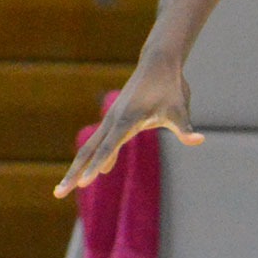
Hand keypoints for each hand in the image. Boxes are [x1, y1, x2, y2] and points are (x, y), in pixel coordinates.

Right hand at [55, 55, 204, 197]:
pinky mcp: (116, 118)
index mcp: (127, 119)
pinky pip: (103, 142)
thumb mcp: (180, 109)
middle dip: (74, 173)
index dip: (97, 165)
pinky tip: (102, 170)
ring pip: (91, 147)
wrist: (159, 63)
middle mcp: (114, 120)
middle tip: (58, 194)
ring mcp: (112, 119)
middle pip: (89, 151)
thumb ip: (184, 129)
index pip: (109, 147)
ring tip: (66, 188)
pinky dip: (97, 157)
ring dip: (79, 167)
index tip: (85, 183)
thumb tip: (199, 140)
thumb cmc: (169, 86)